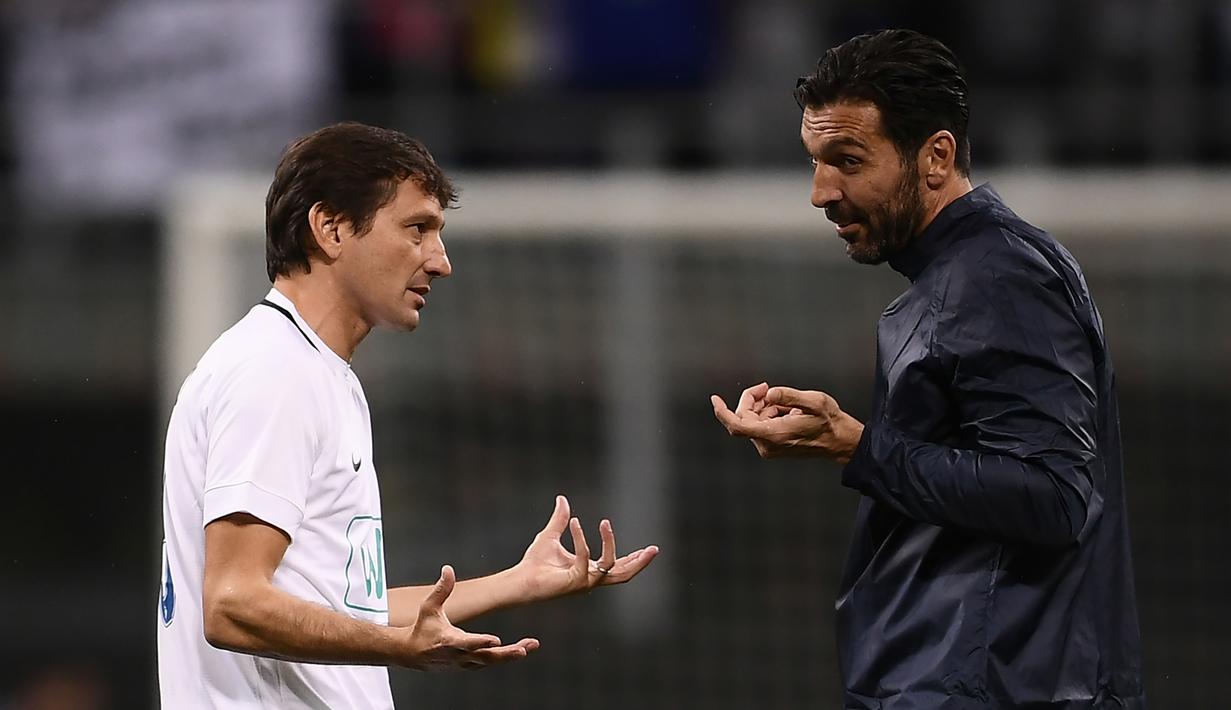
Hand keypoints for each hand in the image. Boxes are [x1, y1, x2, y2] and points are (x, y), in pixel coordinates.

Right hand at [401, 565, 539, 670]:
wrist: (412, 654)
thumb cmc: (422, 629)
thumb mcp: (429, 607)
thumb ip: (441, 589)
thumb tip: (448, 569)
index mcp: (448, 641)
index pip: (466, 643)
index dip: (480, 642)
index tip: (495, 641)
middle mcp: (458, 655)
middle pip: (485, 657)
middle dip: (505, 654)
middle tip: (524, 649)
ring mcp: (464, 663)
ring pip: (490, 661)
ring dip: (510, 655)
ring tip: (529, 646)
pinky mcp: (468, 666)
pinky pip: (489, 663)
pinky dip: (504, 658)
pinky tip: (520, 650)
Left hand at [513, 496, 658, 602]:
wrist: (519, 579)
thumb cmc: (534, 563)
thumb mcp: (550, 535)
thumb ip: (560, 519)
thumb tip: (562, 499)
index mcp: (590, 571)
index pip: (617, 566)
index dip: (633, 559)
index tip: (648, 549)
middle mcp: (591, 578)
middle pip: (624, 575)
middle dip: (640, 562)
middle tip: (654, 549)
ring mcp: (585, 582)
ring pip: (610, 566)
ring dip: (610, 542)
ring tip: (605, 522)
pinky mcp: (575, 581)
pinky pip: (584, 557)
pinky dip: (581, 539)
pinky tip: (575, 522)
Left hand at [711, 383, 864, 462]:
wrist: (839, 441)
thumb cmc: (829, 422)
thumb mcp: (814, 402)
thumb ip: (789, 396)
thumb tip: (769, 393)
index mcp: (775, 434)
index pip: (738, 425)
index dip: (723, 412)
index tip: (715, 399)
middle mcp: (768, 444)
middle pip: (744, 418)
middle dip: (751, 399)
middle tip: (766, 387)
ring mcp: (769, 447)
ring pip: (752, 420)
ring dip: (762, 406)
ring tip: (785, 402)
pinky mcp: (772, 446)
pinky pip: (760, 425)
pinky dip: (767, 413)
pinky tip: (785, 410)